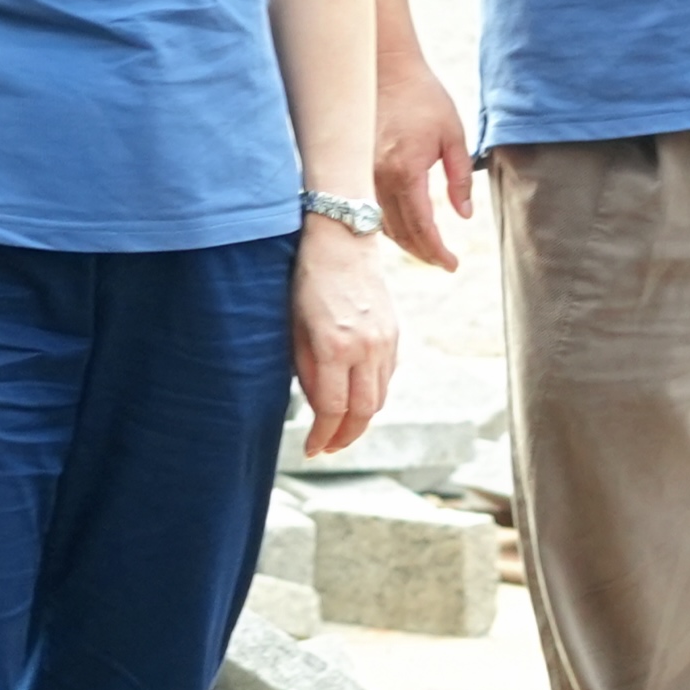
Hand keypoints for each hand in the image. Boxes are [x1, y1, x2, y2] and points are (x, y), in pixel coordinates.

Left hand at [290, 224, 399, 458]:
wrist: (343, 241)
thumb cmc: (307, 281)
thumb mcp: (296, 326)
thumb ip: (308, 370)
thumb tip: (318, 408)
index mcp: (335, 347)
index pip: (333, 409)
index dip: (322, 436)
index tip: (311, 449)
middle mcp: (366, 348)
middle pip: (363, 412)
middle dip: (345, 437)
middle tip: (327, 447)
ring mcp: (385, 341)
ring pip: (379, 398)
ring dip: (361, 419)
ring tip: (340, 429)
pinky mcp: (394, 334)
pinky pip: (387, 376)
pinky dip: (372, 394)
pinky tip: (355, 396)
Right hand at [371, 56, 475, 273]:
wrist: (386, 69)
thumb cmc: (424, 98)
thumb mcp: (454, 136)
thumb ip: (460, 178)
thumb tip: (464, 215)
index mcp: (406, 171)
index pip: (422, 227)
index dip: (437, 251)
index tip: (452, 265)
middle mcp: (378, 177)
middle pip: (400, 232)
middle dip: (423, 252)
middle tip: (444, 262)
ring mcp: (362, 172)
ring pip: (381, 224)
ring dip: (405, 241)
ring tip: (427, 249)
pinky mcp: (356, 166)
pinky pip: (370, 207)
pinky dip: (388, 224)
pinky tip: (404, 226)